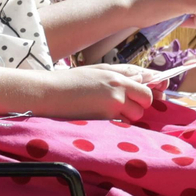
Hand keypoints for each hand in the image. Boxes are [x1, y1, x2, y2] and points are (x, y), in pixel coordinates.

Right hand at [42, 64, 156, 121]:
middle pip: (144, 105)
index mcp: (118, 78)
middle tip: (123, 105)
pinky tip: (102, 117)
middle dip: (138, 107)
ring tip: (109, 110)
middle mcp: (118, 92)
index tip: (141, 98)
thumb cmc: (72, 80)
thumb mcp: (100, 70)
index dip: (145, 95)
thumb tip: (143, 77)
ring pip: (133, 117)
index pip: (147, 90)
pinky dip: (115, 123)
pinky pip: (119, 125)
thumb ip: (123, 74)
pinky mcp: (101, 121)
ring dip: (127, 116)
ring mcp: (110, 108)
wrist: (49, 93)